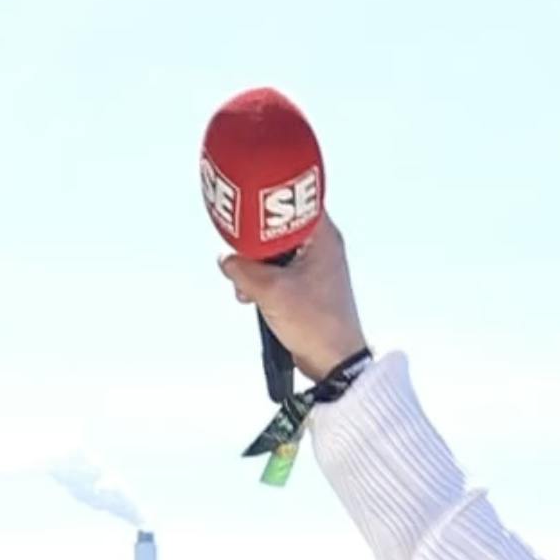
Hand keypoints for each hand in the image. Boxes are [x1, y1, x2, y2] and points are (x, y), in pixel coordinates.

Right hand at [215, 214, 366, 384]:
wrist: (333, 360)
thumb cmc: (317, 324)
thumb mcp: (270, 291)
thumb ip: (242, 269)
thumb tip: (226, 258)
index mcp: (321, 236)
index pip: (288, 200)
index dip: (262, 208)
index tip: (242, 218)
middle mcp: (320, 245)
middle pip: (274, 228)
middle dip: (252, 246)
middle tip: (242, 260)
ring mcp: (313, 265)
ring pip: (272, 252)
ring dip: (254, 268)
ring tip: (248, 286)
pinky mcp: (305, 284)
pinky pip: (276, 271)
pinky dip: (261, 281)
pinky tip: (253, 296)